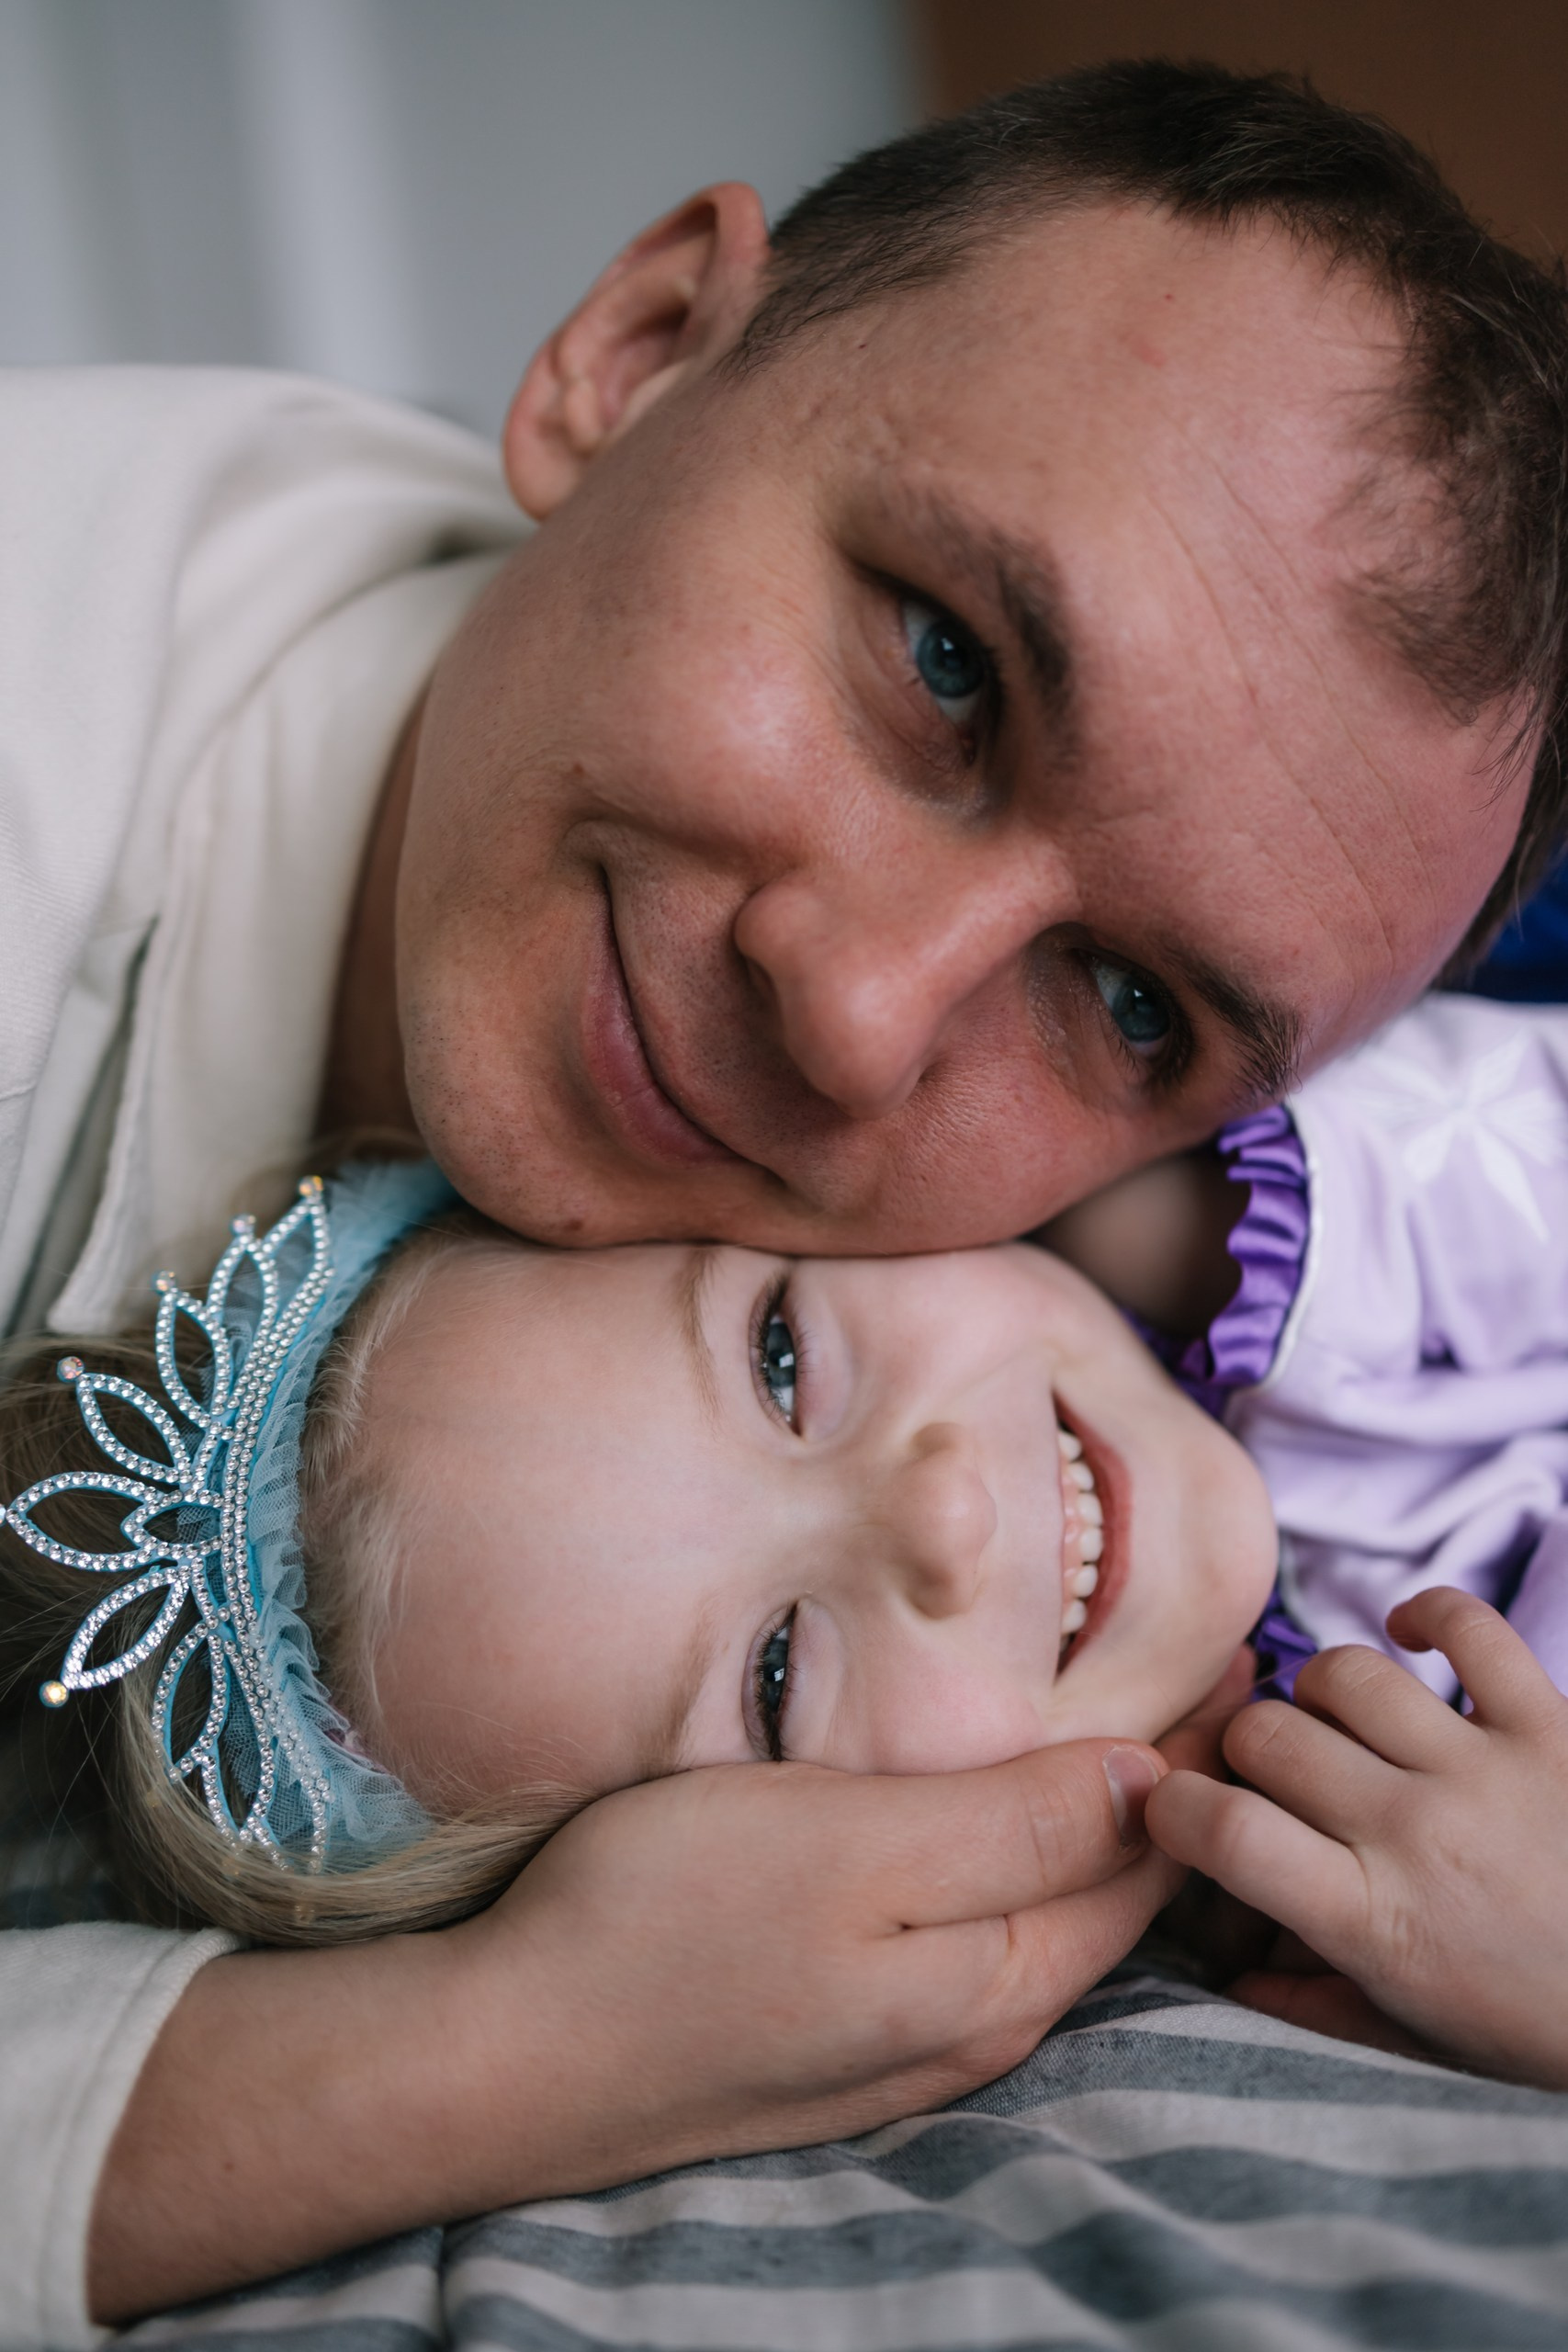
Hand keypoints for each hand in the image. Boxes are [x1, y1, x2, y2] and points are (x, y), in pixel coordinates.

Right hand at [92, 1738, 1175, 2319]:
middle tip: (1205, 1691)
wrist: (509, 2051)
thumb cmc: (673, 1920)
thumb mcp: (856, 1844)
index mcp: (1000, 1975)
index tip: (1242, 1669)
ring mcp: (904, 2042)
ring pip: (1039, 1923)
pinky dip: (1012, 1873)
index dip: (1198, 1760)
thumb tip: (1152, 1782)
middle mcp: (974, 2025)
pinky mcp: (838, 2036)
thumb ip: (1012, 1823)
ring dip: (1091, 1838)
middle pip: (1108, 1899)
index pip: (1149, 1857)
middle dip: (1165, 1802)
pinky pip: (968, 1944)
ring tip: (1119, 1742)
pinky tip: (981, 1827)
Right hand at [1146, 1588, 1567, 2085]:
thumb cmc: (1541, 2033)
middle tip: (1274, 1781)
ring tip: (1341, 1731)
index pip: (1223, 1831)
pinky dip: (1429, 1614)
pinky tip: (1411, 1638)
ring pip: (1346, 1674)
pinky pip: (1471, 1628)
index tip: (1178, 1811)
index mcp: (1373, 1921)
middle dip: (1248, 1753)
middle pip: (1268, 1737)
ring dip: (1323, 1697)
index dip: (1174, 1808)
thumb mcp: (1419, 2044)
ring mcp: (1485, 1770)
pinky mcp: (1551, 1726)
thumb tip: (1230, 1976)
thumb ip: (1313, 2006)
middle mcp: (1415, 1833)